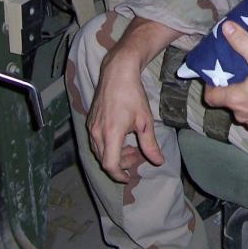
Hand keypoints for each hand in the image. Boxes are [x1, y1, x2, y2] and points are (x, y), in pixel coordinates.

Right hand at [86, 43, 163, 181]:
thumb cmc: (132, 95)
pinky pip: (95, 141)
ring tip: (130, 146)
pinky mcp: (89, 121)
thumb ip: (150, 144)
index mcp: (110, 134)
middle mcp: (96, 132)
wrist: (117, 73)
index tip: (130, 175)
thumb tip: (158, 161)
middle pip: (104, 160)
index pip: (110, 165)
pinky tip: (120, 136)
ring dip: (113, 154)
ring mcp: (90, 126)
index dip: (119, 174)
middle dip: (121, 163)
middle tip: (136, 155)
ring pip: (98, 151)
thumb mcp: (145, 120)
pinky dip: (107, 146)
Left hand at [203, 21, 247, 132]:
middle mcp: (242, 114)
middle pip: (229, 102)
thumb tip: (226, 27)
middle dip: (232, 88)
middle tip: (239, 72)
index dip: (211, 85)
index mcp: (235, 100)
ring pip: (244, 109)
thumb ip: (243, 44)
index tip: (217, 74)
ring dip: (247, 98)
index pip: (210, 97)